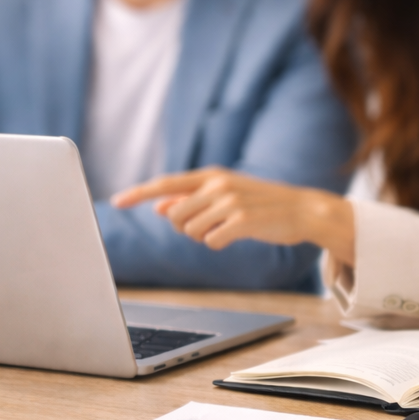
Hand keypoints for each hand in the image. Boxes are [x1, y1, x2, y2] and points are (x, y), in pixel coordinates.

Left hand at [112, 168, 354, 262]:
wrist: (302, 210)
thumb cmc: (259, 205)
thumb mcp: (224, 197)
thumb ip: (192, 201)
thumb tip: (161, 208)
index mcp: (210, 175)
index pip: (165, 184)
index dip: (139, 193)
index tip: (116, 200)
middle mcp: (217, 184)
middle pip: (175, 216)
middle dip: (187, 228)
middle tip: (213, 225)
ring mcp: (230, 201)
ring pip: (191, 230)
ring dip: (205, 236)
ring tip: (228, 228)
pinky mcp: (242, 220)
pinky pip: (212, 241)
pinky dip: (220, 244)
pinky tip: (237, 236)